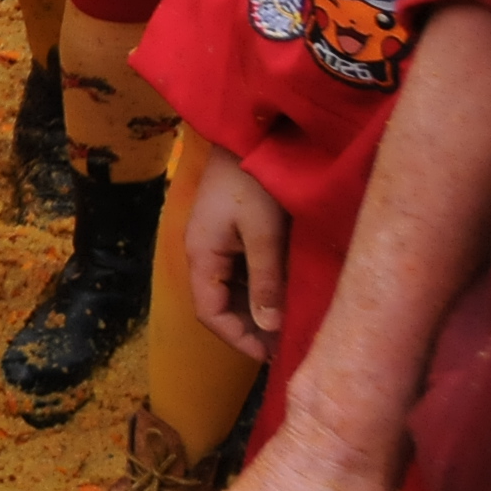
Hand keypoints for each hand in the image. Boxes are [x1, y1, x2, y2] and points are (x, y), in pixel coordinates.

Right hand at [187, 140, 290, 360]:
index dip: (238, 338)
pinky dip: (259, 291)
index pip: (210, 313)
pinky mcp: (229, 233)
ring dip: (255, 311)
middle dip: (249, 329)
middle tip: (287, 347)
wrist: (248, 134)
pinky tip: (283, 297)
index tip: (271, 356)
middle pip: (218, 304)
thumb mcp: (264, 233)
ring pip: (230, 291)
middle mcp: (202, 253)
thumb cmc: (253, 182)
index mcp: (201, 255)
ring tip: (288, 327)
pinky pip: (240, 273)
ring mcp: (215, 243)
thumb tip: (270, 327)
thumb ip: (266, 280)